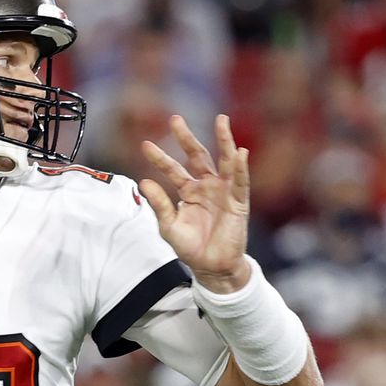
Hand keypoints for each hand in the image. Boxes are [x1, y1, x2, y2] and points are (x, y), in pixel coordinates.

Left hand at [140, 115, 249, 291]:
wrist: (211, 267)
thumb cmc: (191, 247)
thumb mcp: (169, 226)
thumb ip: (158, 204)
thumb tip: (143, 181)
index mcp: (188, 191)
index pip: (173, 169)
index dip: (160, 157)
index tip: (145, 145)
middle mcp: (206, 186)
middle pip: (197, 156)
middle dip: (186, 137)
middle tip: (175, 118)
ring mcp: (224, 191)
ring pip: (224, 161)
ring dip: (224, 140)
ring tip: (221, 119)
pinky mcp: (239, 202)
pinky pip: (241, 182)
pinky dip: (241, 167)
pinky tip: (240, 152)